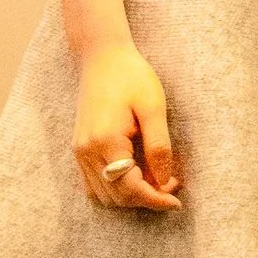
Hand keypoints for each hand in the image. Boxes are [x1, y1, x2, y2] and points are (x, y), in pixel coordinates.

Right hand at [73, 39, 179, 211]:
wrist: (102, 56)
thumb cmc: (131, 76)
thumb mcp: (153, 107)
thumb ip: (159, 147)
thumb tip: (165, 181)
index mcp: (105, 141)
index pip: (131, 189)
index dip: (156, 200)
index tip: (177, 201)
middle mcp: (87, 151)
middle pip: (117, 197)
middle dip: (147, 199)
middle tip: (173, 185)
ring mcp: (80, 151)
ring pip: (104, 196)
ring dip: (131, 196)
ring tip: (157, 180)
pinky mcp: (80, 148)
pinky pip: (93, 184)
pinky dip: (115, 190)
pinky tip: (136, 177)